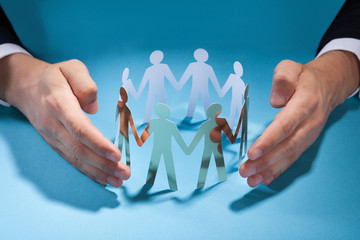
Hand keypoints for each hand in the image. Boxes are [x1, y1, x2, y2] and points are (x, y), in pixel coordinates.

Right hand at [0, 54, 129, 186]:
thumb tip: (93, 108)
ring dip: (98, 172)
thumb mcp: (72, 68)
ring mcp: (52, 136)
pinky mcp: (55, 143)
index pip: (79, 128)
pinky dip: (87, 172)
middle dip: (103, 164)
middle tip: (124, 173)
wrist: (27, 87)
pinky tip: (102, 179)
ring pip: (75, 158)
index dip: (98, 143)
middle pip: (79, 149)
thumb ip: (85, 84)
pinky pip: (71, 160)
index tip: (116, 154)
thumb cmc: (55, 77)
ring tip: (118, 181)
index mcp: (59, 103)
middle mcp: (53, 124)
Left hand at [239, 51, 359, 186]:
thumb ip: (282, 80)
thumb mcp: (290, 67)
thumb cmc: (303, 77)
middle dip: (264, 161)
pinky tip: (265, 179)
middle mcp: (310, 122)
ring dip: (269, 170)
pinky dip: (279, 170)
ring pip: (289, 156)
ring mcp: (309, 134)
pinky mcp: (306, 141)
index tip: (252, 152)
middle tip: (245, 170)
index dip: (269, 140)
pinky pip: (293, 157)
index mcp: (305, 103)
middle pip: (286, 146)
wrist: (327, 86)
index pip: (285, 126)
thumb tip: (275, 100)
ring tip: (251, 180)